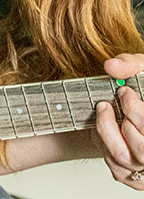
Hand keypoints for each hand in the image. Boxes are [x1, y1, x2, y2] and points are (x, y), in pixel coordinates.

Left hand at [95, 53, 143, 189]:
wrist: (136, 102)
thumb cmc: (143, 87)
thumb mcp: (142, 70)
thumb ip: (130, 65)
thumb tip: (111, 67)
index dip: (135, 110)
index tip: (124, 92)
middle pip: (142, 148)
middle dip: (124, 120)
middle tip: (112, 101)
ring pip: (125, 158)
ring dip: (108, 132)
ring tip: (104, 110)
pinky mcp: (137, 177)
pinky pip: (119, 171)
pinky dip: (108, 151)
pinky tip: (110, 132)